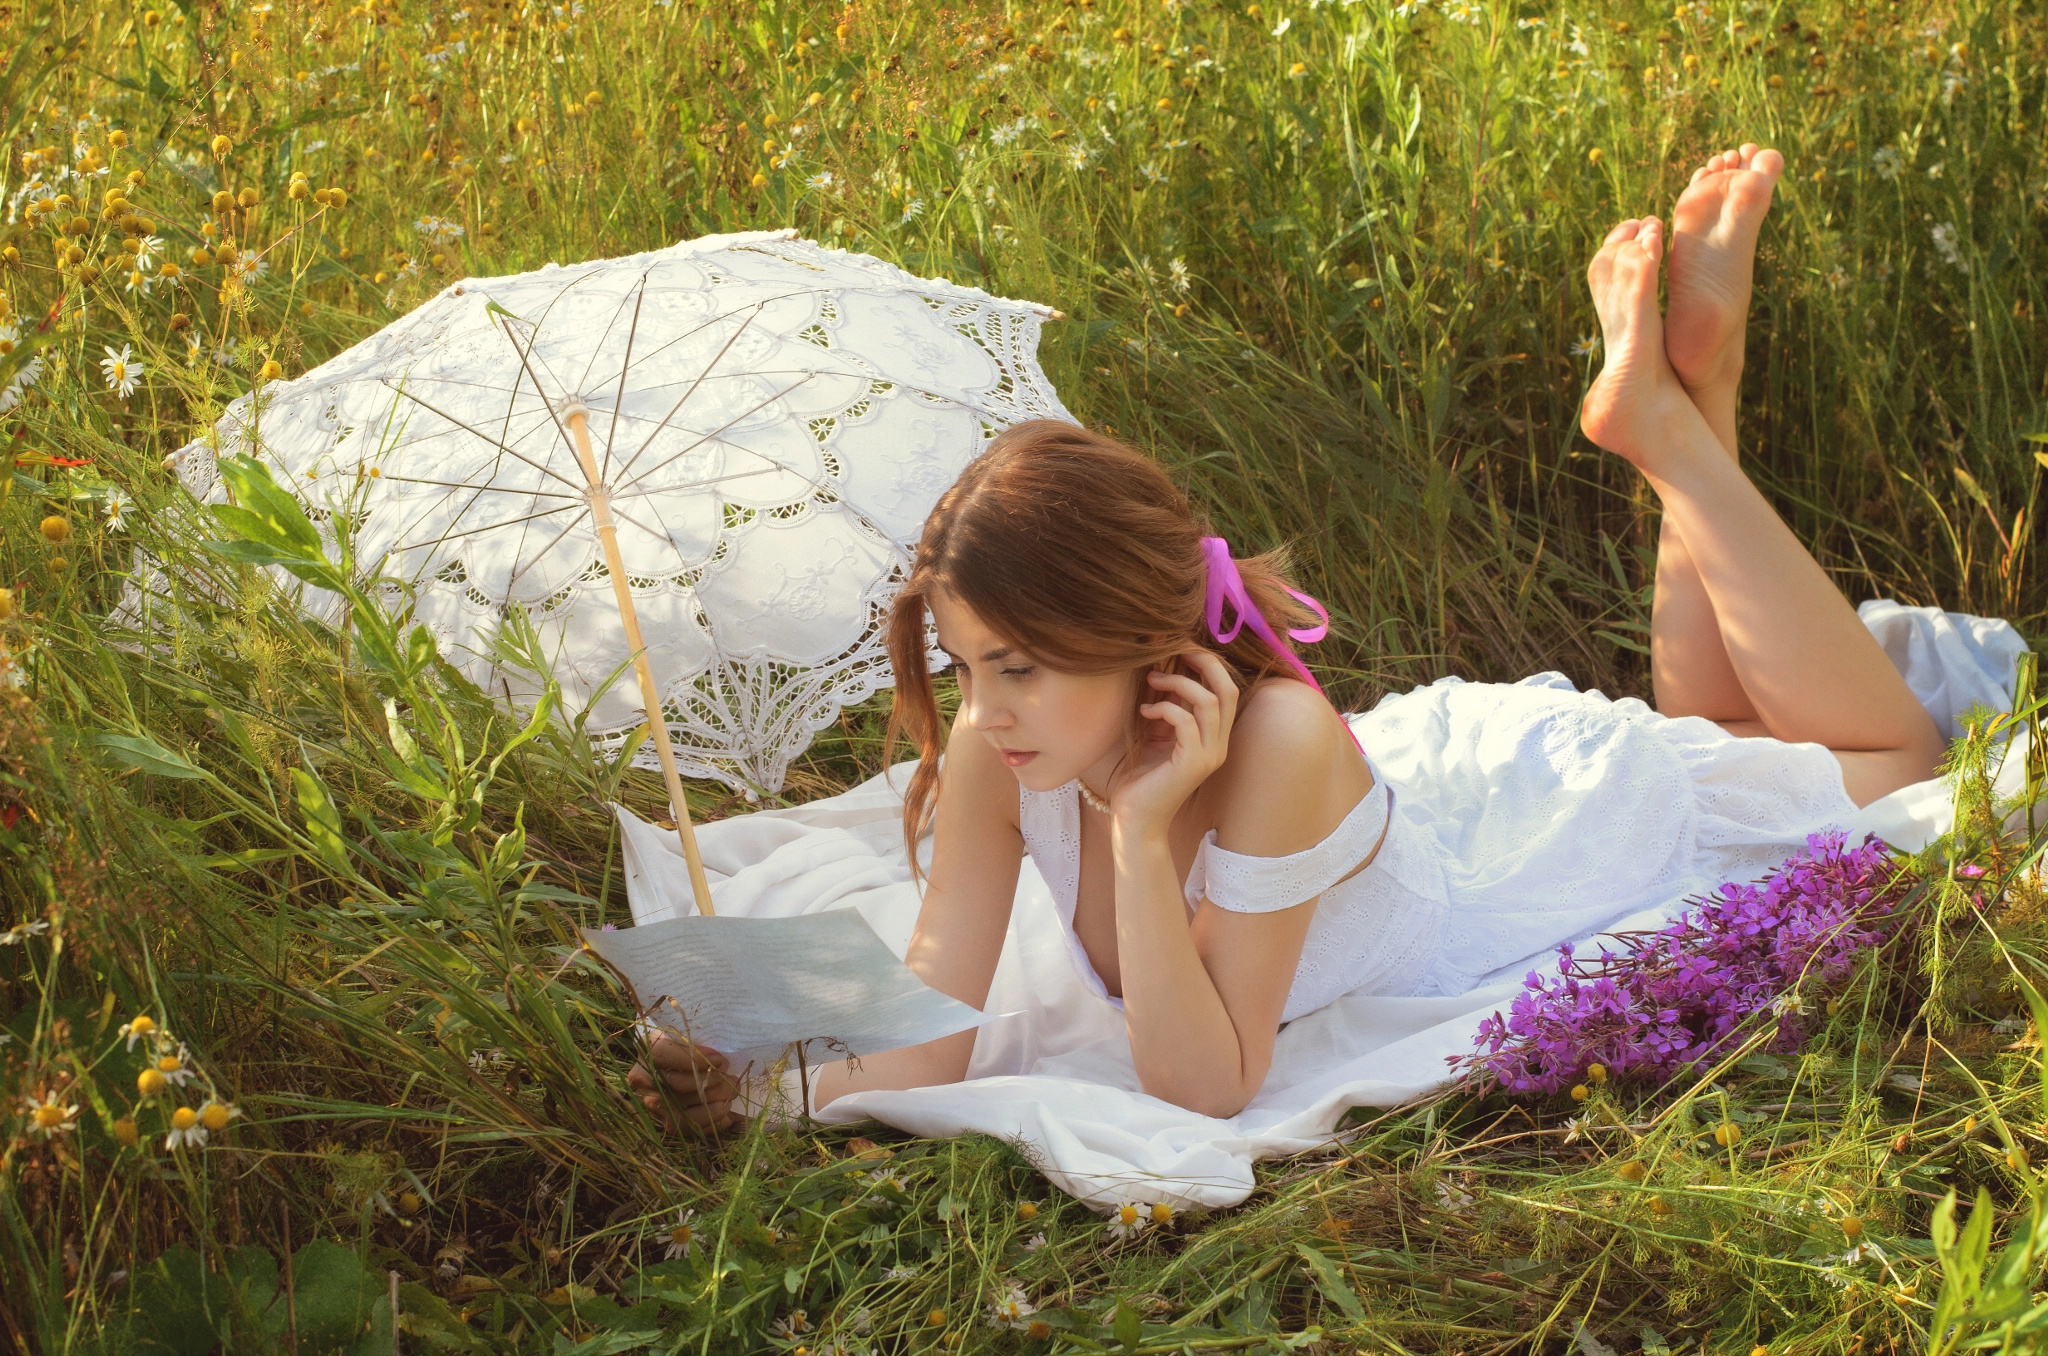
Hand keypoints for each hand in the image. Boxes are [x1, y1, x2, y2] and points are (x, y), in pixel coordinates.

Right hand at [628, 1033, 743, 1134]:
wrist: (682, 1063)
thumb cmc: (693, 1044)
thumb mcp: (694, 1035)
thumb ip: (702, 1042)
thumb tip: (721, 1063)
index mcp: (648, 1048)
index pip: (662, 1054)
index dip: (692, 1058)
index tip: (719, 1060)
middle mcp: (643, 1078)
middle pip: (676, 1084)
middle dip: (711, 1083)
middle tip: (733, 1080)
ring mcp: (652, 1102)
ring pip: (683, 1111)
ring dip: (714, 1106)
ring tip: (732, 1095)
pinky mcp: (666, 1121)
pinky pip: (689, 1128)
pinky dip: (713, 1123)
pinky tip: (729, 1115)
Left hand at [1107, 650, 1238, 832]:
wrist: (1135, 819)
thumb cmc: (1142, 778)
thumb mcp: (1157, 734)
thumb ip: (1168, 708)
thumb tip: (1164, 672)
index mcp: (1214, 737)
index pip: (1226, 690)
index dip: (1209, 664)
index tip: (1180, 649)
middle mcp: (1218, 745)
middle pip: (1228, 690)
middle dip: (1204, 663)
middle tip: (1176, 650)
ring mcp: (1208, 755)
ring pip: (1209, 702)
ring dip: (1178, 683)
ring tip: (1151, 680)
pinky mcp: (1192, 764)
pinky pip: (1186, 722)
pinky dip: (1164, 708)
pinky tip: (1145, 711)